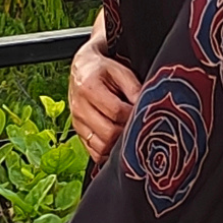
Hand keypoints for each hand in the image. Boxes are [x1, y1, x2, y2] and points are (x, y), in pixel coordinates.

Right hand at [69, 22, 140, 164]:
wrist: (82, 69)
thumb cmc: (103, 70)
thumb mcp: (120, 71)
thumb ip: (134, 88)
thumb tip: (145, 108)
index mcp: (89, 88)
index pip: (116, 112)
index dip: (133, 116)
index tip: (143, 114)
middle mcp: (79, 107)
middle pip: (108, 133)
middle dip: (127, 133)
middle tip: (138, 127)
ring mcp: (77, 122)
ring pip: (101, 146)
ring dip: (118, 145)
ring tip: (129, 135)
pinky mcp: (78, 133)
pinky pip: (94, 152)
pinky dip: (108, 152)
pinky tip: (118, 144)